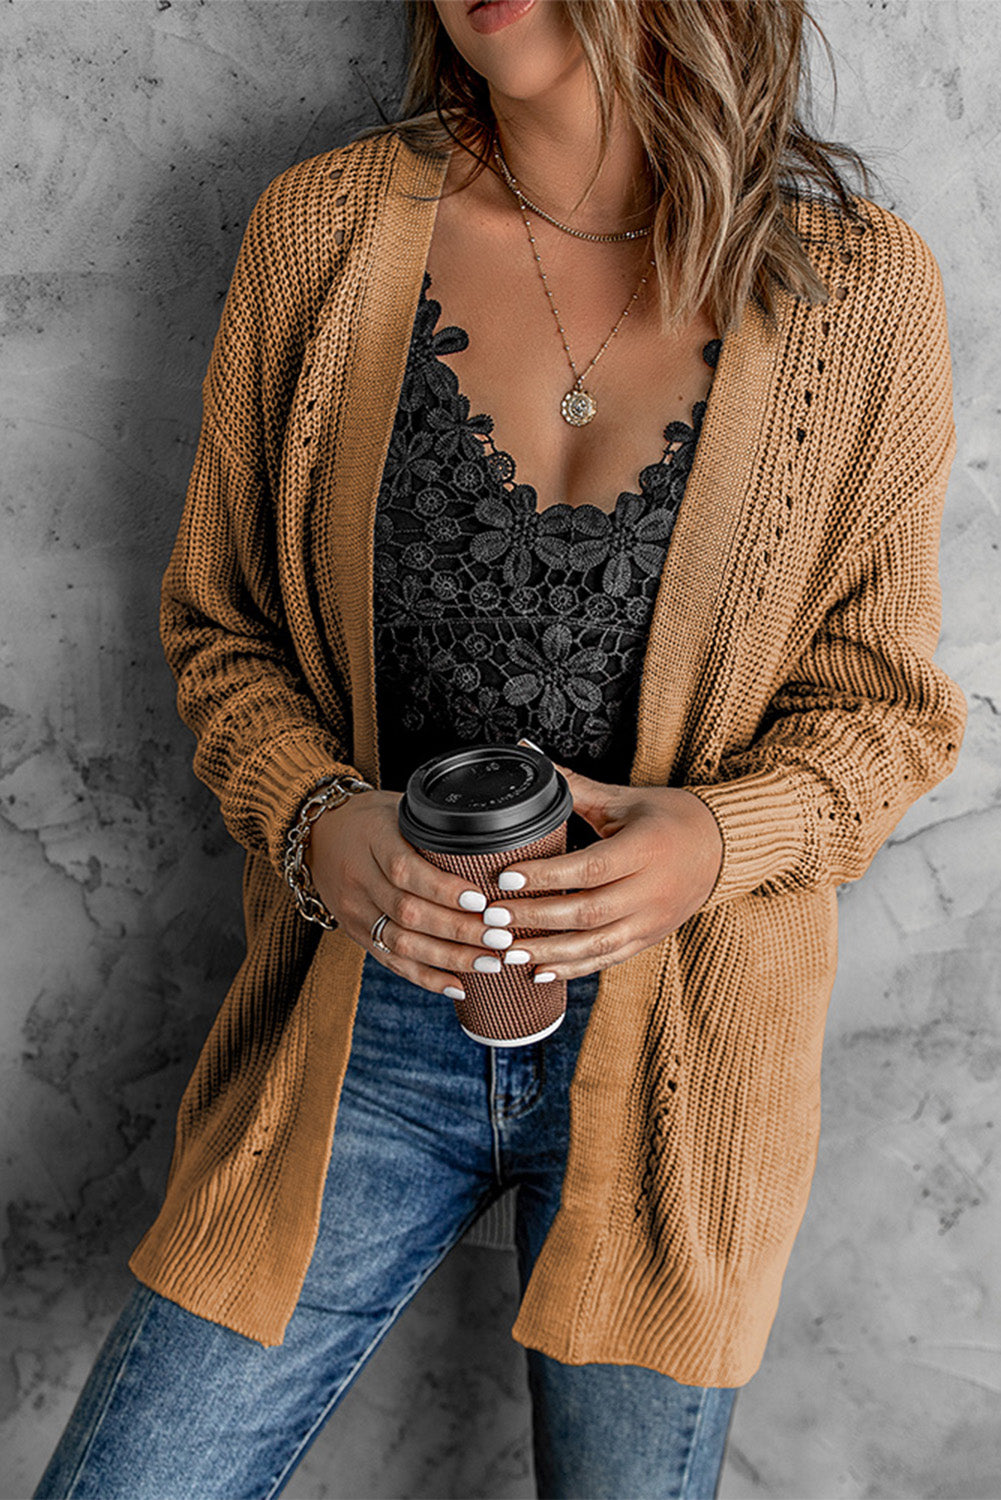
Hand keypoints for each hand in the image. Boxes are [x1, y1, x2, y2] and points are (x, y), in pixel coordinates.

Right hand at [305, 789, 497, 996]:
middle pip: (408, 912)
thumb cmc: (370, 817)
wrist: (317, 833)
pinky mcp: (356, 933)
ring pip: (401, 943)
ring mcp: (355, 910)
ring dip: (449, 958)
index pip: (405, 870)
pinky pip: (391, 962)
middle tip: (500, 936)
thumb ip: (433, 826)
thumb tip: (488, 840)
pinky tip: (458, 985)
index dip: (443, 889)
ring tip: (489, 962)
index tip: (481, 900)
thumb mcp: (398, 807)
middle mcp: (358, 879)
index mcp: (371, 839)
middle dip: (458, 930)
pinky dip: (426, 977)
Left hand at [494, 761, 723, 980]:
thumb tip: (528, 751)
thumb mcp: (623, 799)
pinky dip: (574, 967)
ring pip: (596, 943)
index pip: (591, 867)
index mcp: (646, 848)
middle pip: (589, 911)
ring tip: (507, 950)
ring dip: (549, 951)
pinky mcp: (649, 937)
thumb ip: (573, 784)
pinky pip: (608, 958)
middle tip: (493, 917)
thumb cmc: (668, 818)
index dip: (547, 876)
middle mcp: (651, 889)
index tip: (506, 878)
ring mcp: (652, 919)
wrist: (720, 848)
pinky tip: (540, 970)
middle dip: (536, 918)